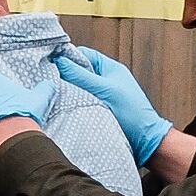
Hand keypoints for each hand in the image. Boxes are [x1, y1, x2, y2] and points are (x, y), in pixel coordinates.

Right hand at [52, 44, 172, 162]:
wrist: (144, 140)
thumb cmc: (131, 113)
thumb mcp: (104, 90)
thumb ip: (81, 75)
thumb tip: (60, 61)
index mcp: (110, 68)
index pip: (84, 55)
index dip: (68, 57)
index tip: (52, 62)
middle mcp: (105, 79)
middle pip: (80, 71)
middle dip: (66, 74)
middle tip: (51, 80)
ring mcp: (102, 95)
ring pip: (79, 87)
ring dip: (69, 90)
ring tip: (58, 94)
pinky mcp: (99, 109)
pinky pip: (81, 101)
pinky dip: (73, 102)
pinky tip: (66, 107)